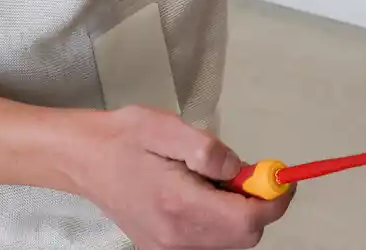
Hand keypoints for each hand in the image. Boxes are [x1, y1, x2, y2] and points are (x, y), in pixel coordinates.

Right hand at [65, 105, 292, 249]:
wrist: (83, 159)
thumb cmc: (124, 137)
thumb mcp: (166, 128)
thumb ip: (208, 149)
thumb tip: (240, 168)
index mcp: (179, 205)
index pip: (247, 220)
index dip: (274, 200)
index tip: (282, 178)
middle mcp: (176, 237)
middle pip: (243, 237)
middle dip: (257, 206)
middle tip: (249, 174)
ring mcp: (168, 247)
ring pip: (227, 243)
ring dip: (238, 214)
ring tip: (218, 180)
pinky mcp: (162, 248)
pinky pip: (208, 244)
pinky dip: (220, 223)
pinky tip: (203, 195)